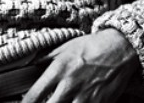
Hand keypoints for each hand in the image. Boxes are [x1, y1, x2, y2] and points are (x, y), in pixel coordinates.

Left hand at [21, 29, 139, 102]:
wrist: (117, 48)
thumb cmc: (89, 46)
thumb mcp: (63, 48)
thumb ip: (45, 59)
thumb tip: (28, 65)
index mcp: (58, 70)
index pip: (36, 93)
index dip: (26, 102)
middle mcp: (70, 85)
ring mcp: (85, 97)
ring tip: (59, 102)